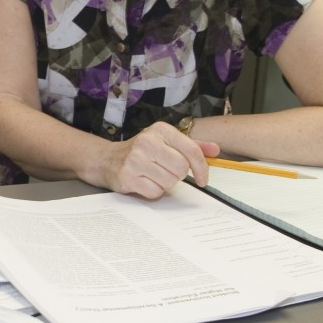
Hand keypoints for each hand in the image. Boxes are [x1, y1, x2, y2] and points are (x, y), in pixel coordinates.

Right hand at [94, 122, 217, 199]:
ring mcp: (135, 160)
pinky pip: (155, 192)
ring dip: (165, 184)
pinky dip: (153, 191)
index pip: (191, 150)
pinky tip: (144, 182)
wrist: (107, 159)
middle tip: (166, 171)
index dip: (201, 168)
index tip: (202, 179)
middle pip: (181, 169)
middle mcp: (147, 142)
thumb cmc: (141, 151)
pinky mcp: (127, 177)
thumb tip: (215, 149)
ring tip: (153, 175)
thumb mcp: (166, 142)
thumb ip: (192, 146)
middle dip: (178, 175)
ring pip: (169, 182)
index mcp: (160, 130)